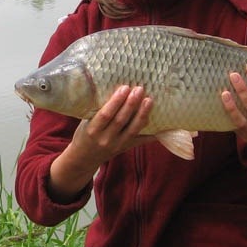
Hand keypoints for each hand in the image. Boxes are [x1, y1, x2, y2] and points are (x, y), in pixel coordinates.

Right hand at [48, 85, 151, 201]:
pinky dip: (151, 133)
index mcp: (93, 130)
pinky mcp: (126, 148)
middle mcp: (106, 139)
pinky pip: (141, 140)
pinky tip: (162, 124)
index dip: (116, 101)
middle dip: (131, 104)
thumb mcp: (86, 122)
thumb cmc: (85, 134)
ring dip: (142, 114)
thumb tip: (116, 89)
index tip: (124, 87)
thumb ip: (98, 110)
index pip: (106, 115)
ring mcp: (117, 145)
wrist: (84, 158)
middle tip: (139, 89)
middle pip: (121, 120)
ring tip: (149, 100)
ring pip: (133, 129)